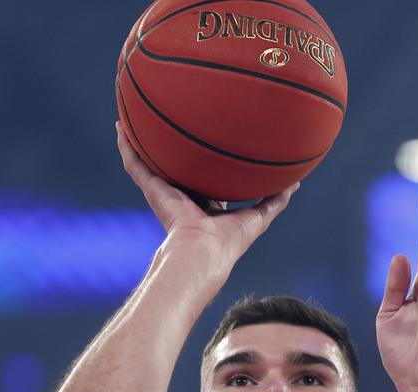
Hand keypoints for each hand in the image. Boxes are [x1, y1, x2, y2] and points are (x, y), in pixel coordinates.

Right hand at [116, 121, 298, 267]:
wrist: (203, 250)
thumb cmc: (231, 241)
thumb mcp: (259, 216)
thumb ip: (275, 200)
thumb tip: (296, 184)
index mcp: (205, 204)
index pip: (204, 178)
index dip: (206, 163)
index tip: (210, 144)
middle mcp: (183, 196)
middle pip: (176, 166)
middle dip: (172, 149)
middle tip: (171, 121)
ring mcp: (165, 192)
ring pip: (150, 162)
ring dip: (141, 142)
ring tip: (134, 116)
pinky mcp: (152, 189)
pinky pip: (134, 164)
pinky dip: (126, 146)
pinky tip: (120, 126)